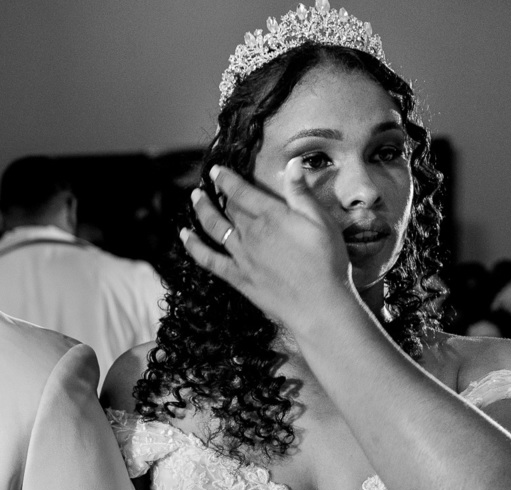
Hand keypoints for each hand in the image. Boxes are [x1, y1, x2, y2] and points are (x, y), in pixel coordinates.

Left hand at [180, 163, 352, 332]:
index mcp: (271, 216)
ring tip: (195, 198)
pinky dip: (193, 246)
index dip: (226, 178)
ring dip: (201, 210)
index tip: (216, 170)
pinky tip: (185, 236)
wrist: (318, 305)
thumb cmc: (326, 262)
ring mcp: (241, 256)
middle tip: (206, 184)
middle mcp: (251, 234)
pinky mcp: (237, 277)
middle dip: (215, 193)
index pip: (241, 191)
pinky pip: (208, 259)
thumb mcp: (321, 222)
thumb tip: (291, 163)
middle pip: (227, 208)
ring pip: (214, 227)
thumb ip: (302, 193)